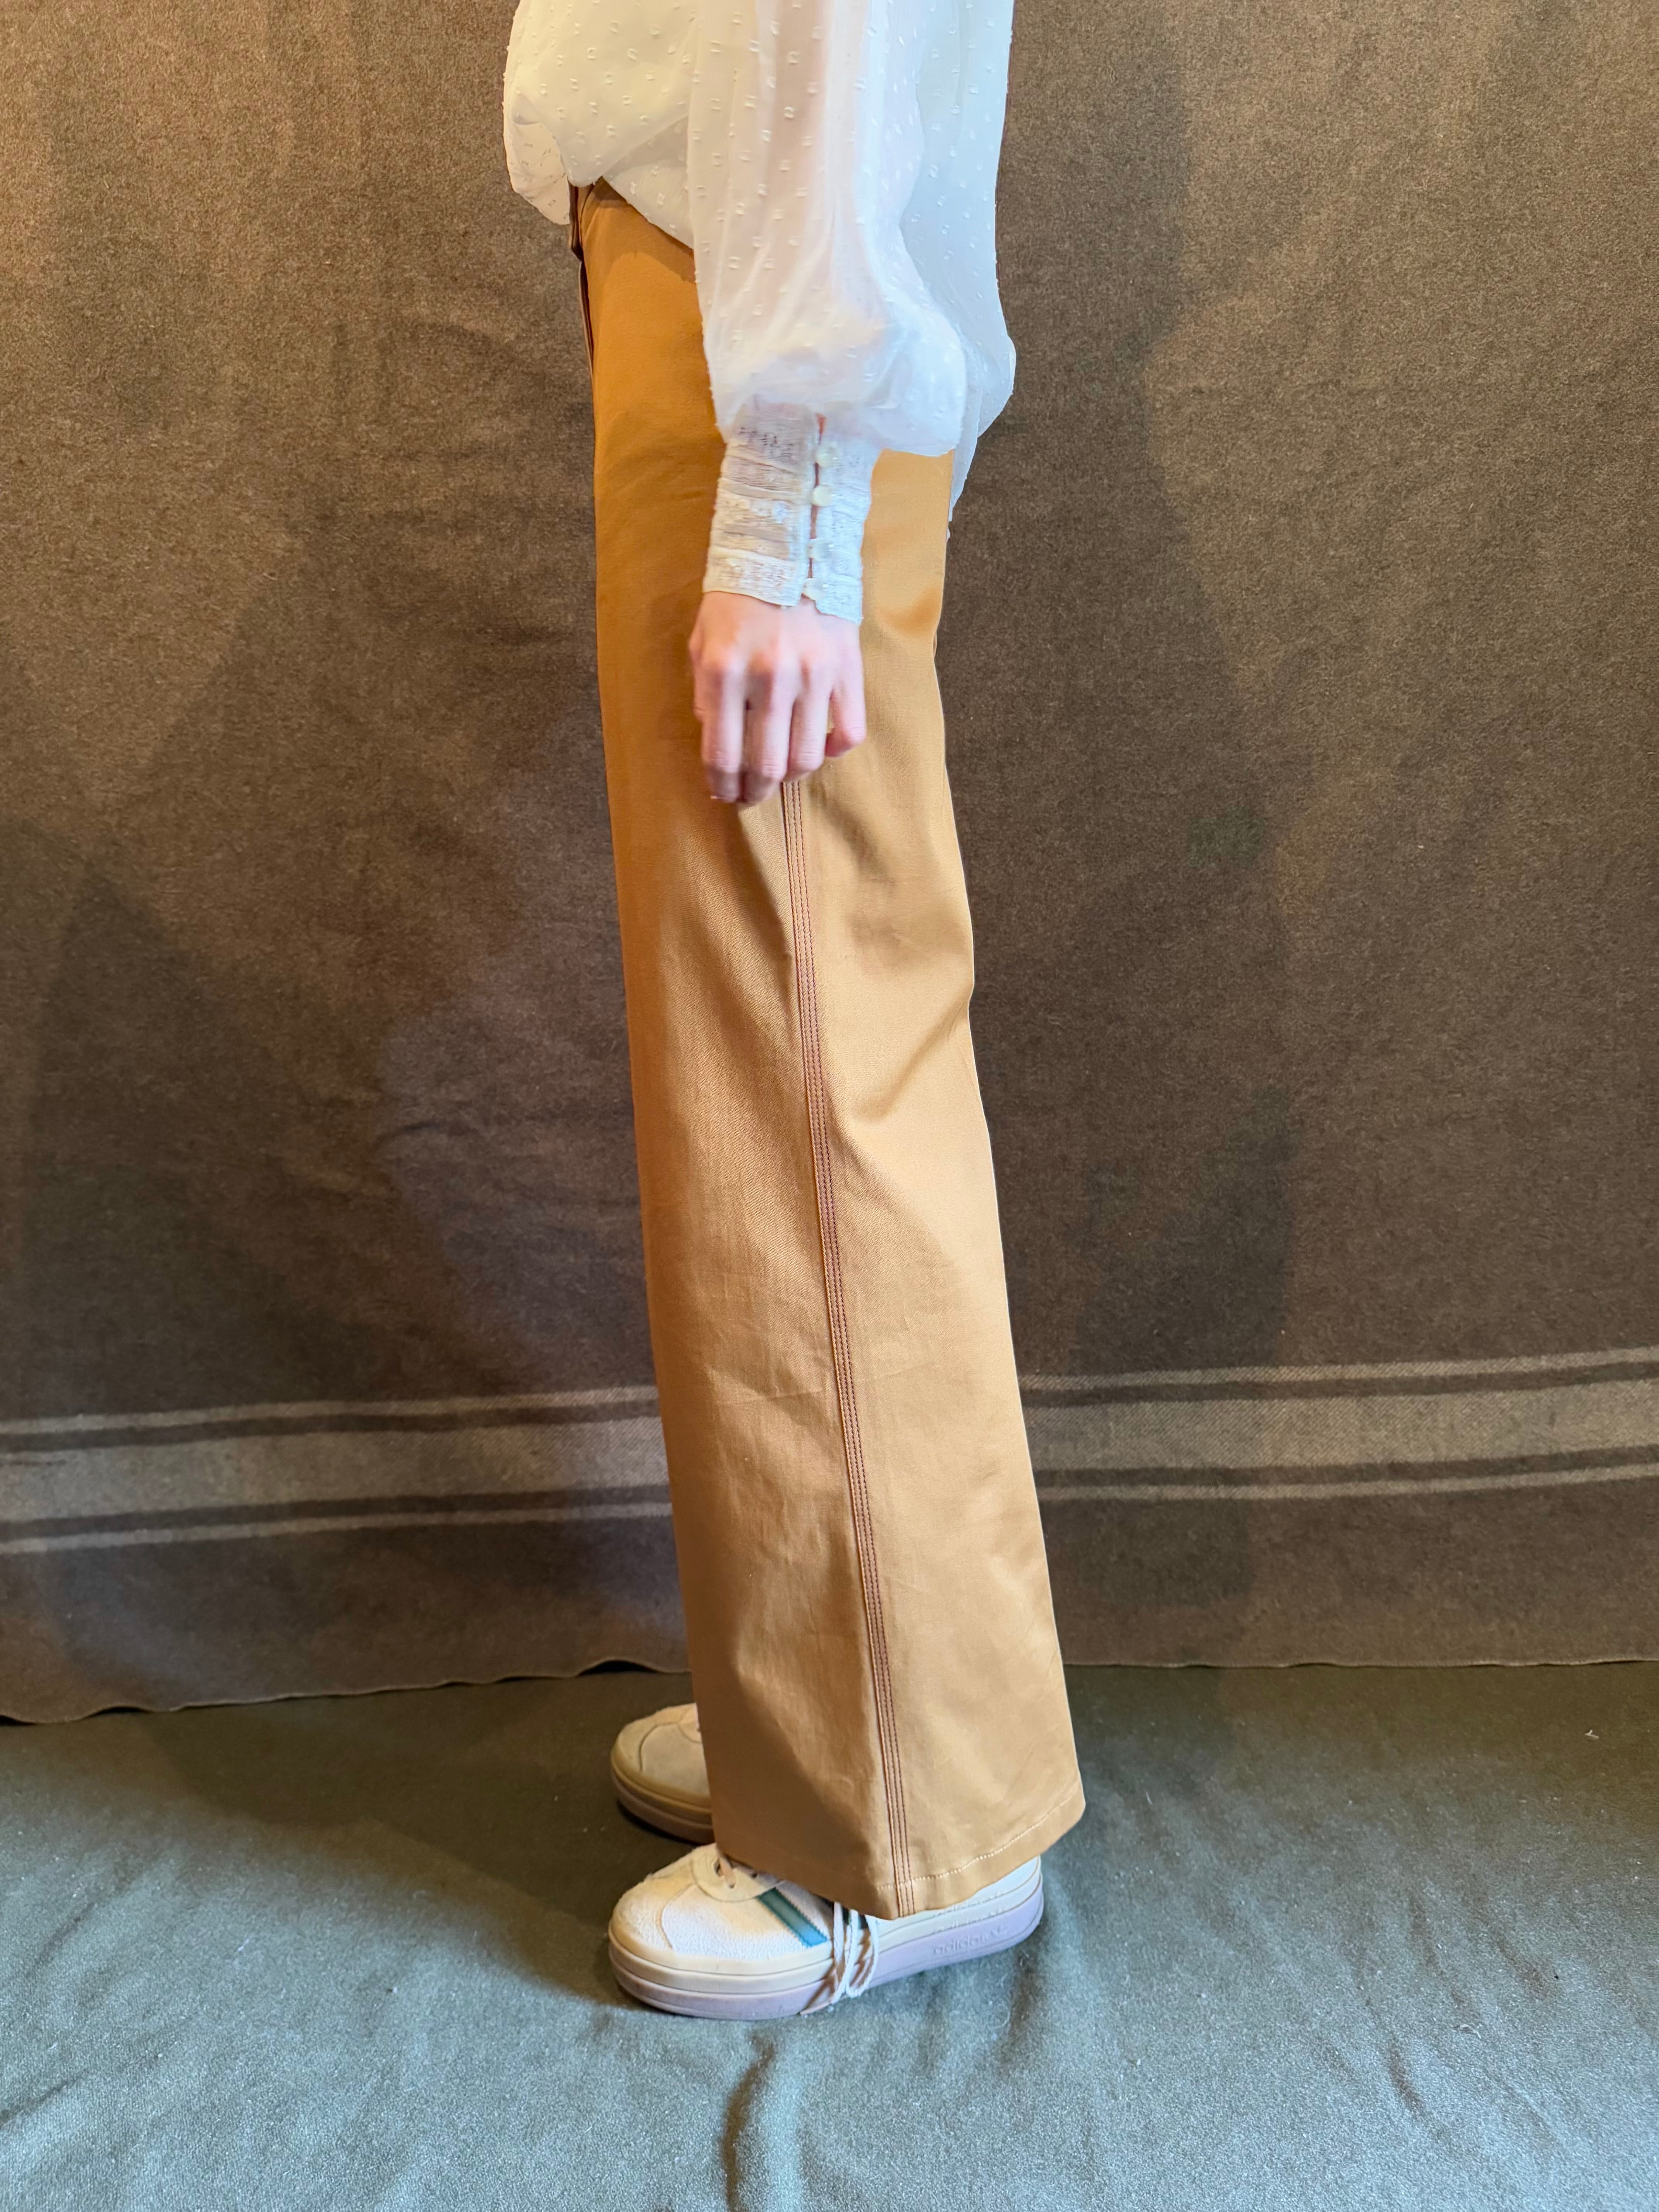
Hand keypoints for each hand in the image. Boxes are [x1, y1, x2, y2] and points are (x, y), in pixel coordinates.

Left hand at [689, 592, 866, 806]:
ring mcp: (813, 675)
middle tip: (750, 794)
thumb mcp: (702, 640)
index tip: (723, 793)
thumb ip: (704, 692)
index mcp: (726, 671)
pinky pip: (848, 731)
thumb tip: (717, 742)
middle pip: (766, 765)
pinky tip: (820, 747)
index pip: (722, 753)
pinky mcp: (846, 669)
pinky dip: (834, 750)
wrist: (790, 545)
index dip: (721, 785)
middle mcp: (770, 678)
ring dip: (791, 776)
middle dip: (755, 791)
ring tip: (781, 771)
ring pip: (807, 757)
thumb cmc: (738, 596)